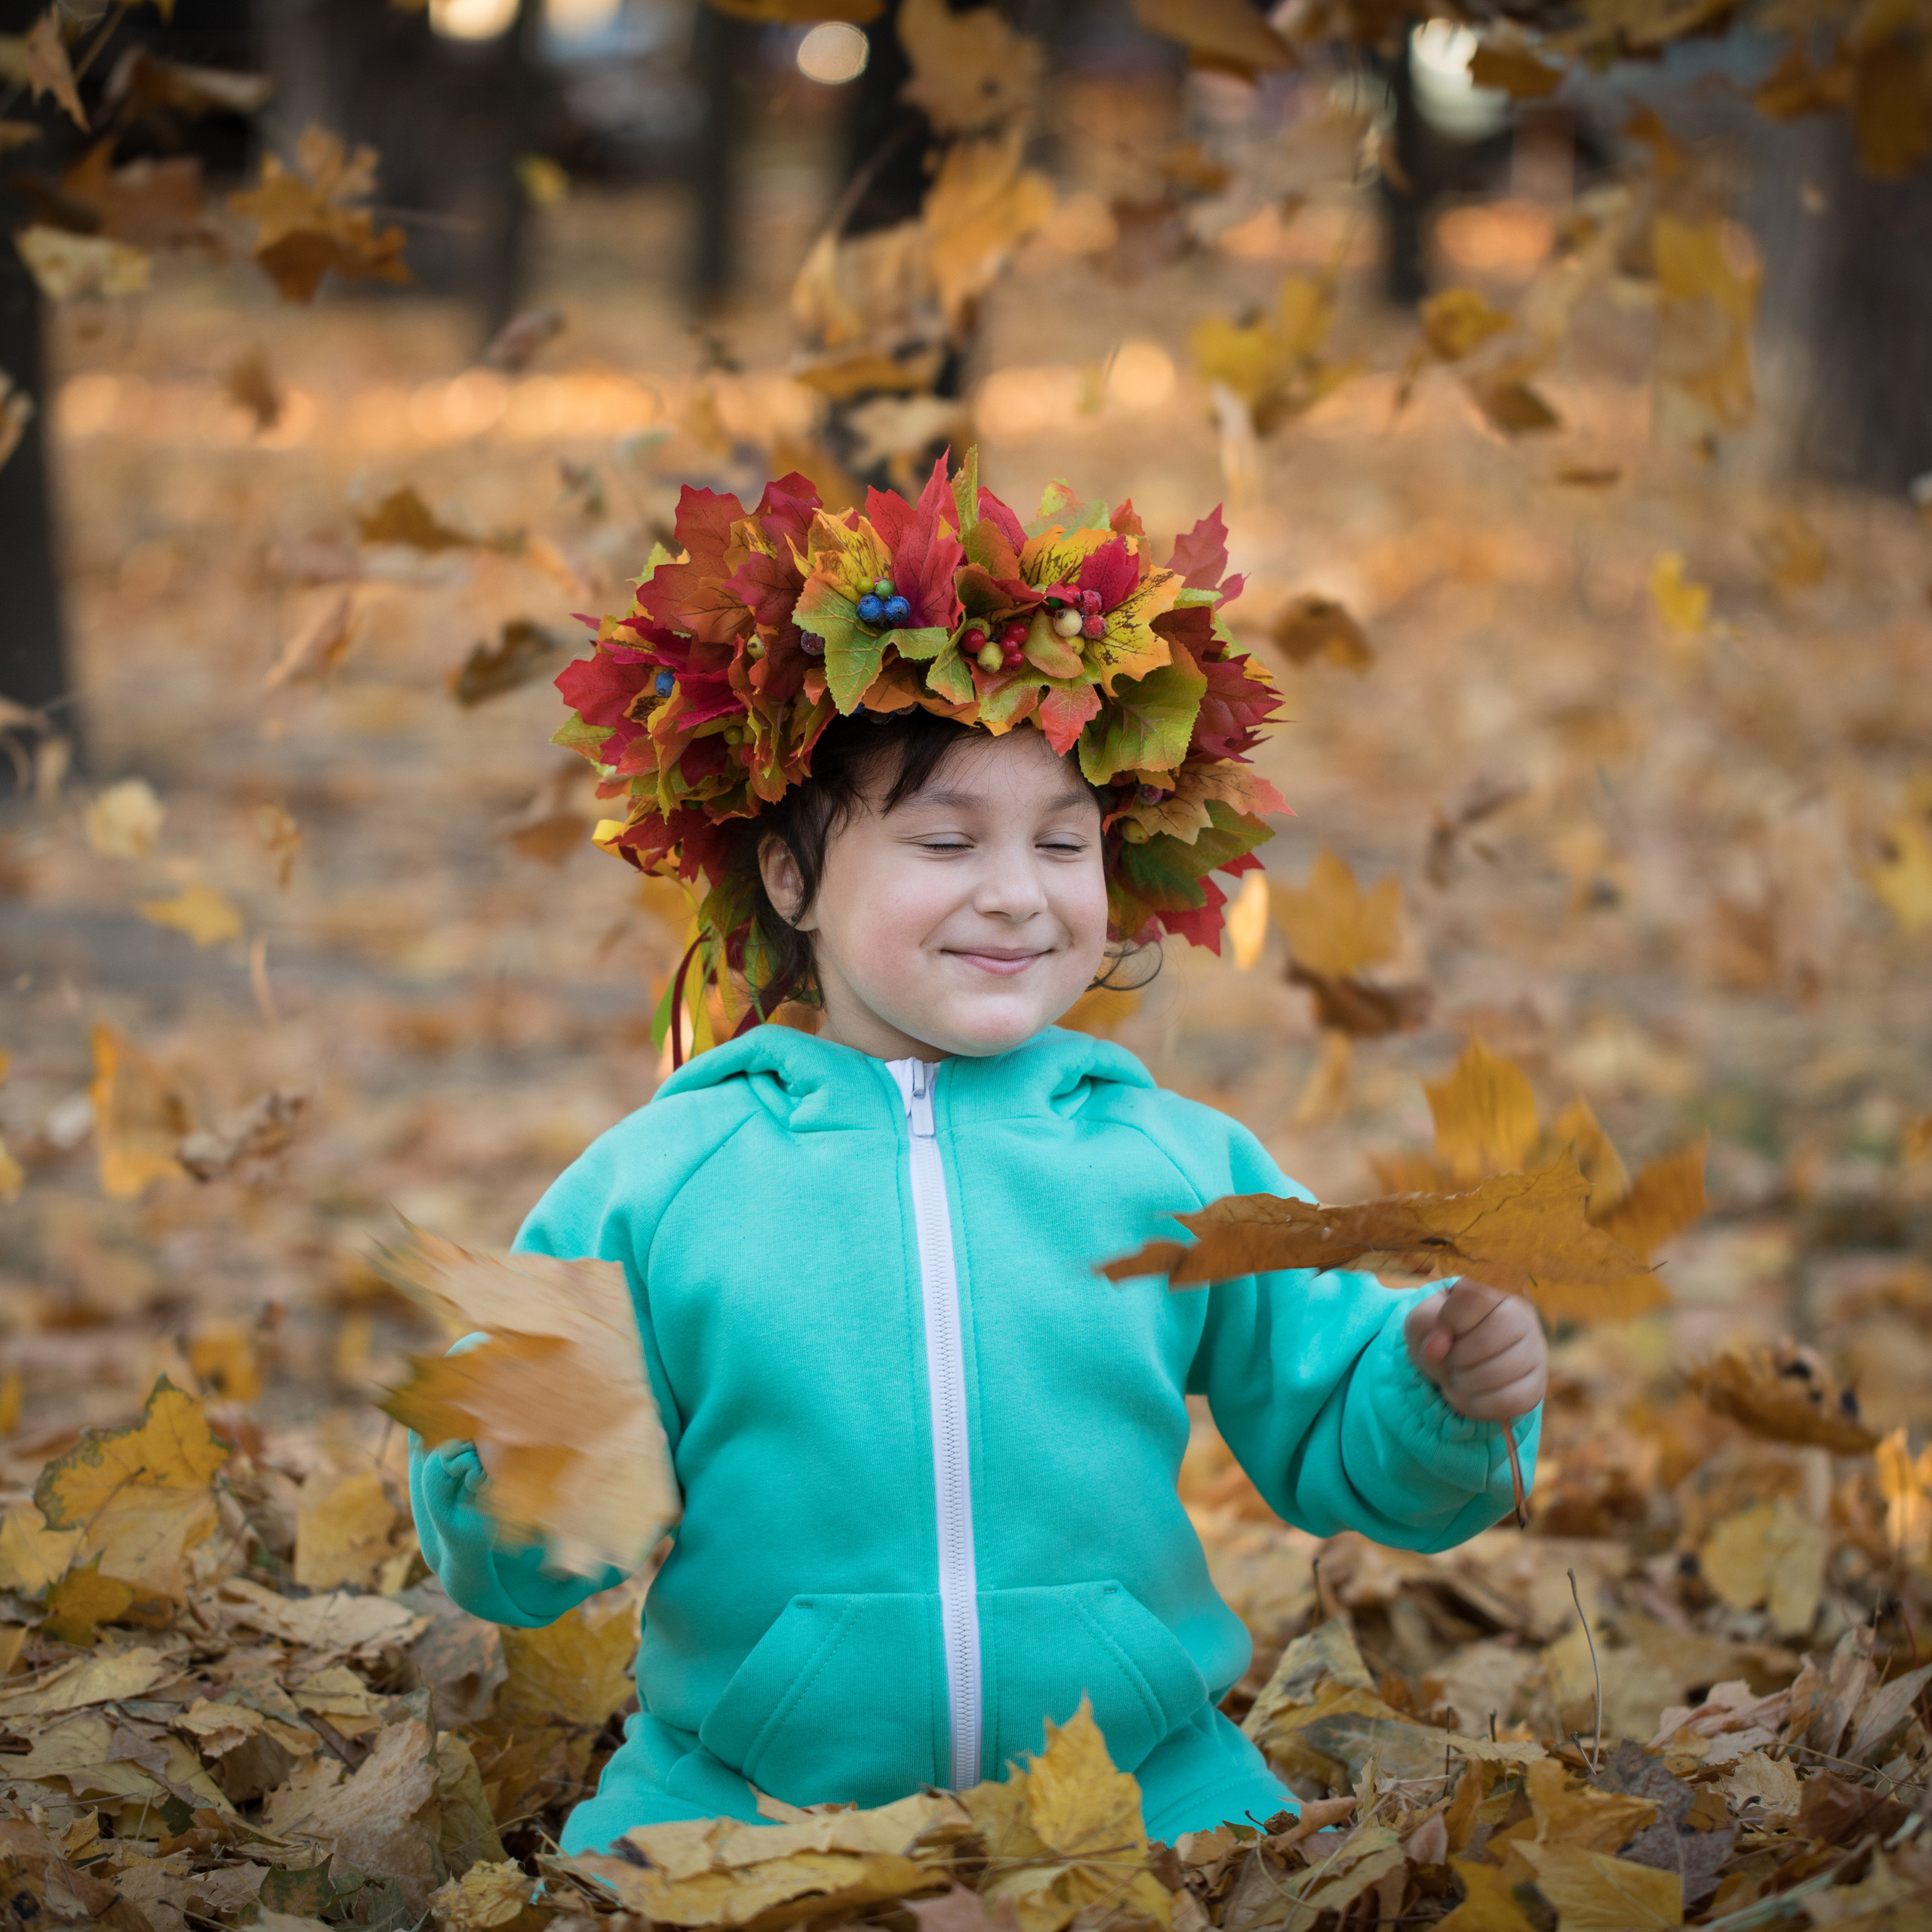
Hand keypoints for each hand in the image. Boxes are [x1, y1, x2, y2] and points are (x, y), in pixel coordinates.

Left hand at [1403, 1282, 1546, 1421]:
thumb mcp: (1423, 1321)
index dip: (1451, 1319)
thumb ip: (1424, 1325)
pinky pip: (1512, 1400)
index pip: (1479, 1294)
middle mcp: (1522, 1315)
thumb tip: (1437, 1347)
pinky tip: (1470, 1394)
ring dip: (1467, 1381)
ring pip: (1505, 1369)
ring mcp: (1535, 1350)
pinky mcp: (1536, 1385)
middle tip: (1451, 1360)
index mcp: (1491, 1289)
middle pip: (1500, 1328)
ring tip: (1457, 1377)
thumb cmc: (1441, 1334)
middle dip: (1462, 1353)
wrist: (1457, 1363)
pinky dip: (1479, 1404)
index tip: (1441, 1334)